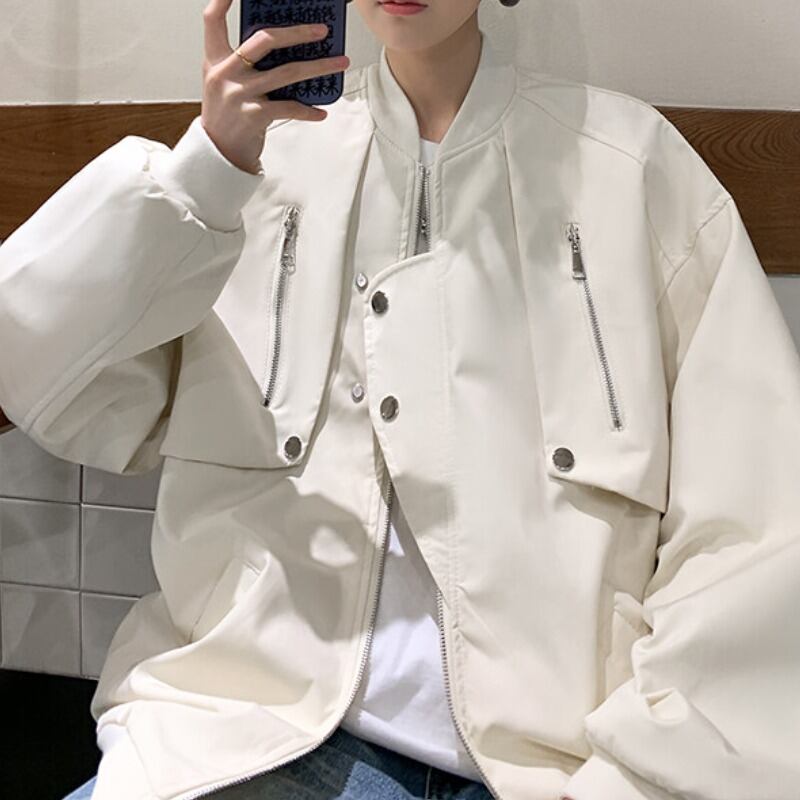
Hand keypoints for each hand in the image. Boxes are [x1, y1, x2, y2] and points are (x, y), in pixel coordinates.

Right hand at [200, 0, 349, 173]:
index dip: (223, 0)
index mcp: (215, 60)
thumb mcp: (224, 84)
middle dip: (298, 33)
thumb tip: (283, 47)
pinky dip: (308, 110)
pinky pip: (289, 108)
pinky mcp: (254, 116)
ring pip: (287, 73)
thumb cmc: (227, 117)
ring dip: (319, 67)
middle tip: (322, 31)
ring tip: (340, 63)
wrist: (218, 154)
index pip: (213, 21)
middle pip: (265, 40)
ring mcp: (240, 94)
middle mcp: (225, 73)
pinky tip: (321, 112)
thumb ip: (243, 64)